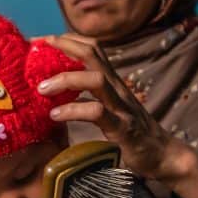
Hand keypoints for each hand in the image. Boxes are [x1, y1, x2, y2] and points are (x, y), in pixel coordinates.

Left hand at [35, 33, 185, 180]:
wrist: (163, 156)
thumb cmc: (132, 134)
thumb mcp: (110, 109)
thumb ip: (90, 98)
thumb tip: (58, 93)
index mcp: (112, 82)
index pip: (92, 49)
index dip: (66, 40)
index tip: (39, 41)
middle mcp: (117, 88)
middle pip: (93, 54)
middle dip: (63, 47)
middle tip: (34, 52)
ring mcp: (121, 107)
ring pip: (96, 79)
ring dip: (66, 79)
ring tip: (41, 88)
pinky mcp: (122, 128)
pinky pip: (97, 112)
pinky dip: (73, 111)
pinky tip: (55, 115)